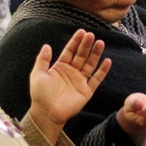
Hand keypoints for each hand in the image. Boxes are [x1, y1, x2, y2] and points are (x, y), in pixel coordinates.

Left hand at [28, 29, 111, 144]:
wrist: (46, 113)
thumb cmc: (40, 95)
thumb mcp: (38, 75)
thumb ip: (42, 60)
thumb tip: (46, 45)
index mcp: (60, 67)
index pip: (70, 51)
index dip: (75, 41)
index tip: (81, 32)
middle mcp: (71, 72)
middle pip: (81, 55)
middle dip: (86, 45)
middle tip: (91, 35)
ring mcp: (80, 81)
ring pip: (90, 64)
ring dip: (95, 54)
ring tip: (100, 43)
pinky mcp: (86, 91)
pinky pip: (96, 79)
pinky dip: (102, 71)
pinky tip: (107, 61)